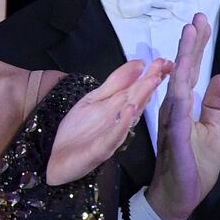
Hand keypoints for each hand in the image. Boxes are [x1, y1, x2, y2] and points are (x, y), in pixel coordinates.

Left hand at [47, 57, 171, 184]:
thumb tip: (138, 64)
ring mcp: (112, 135)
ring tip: (152, 81)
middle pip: (136, 99)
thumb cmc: (77, 131)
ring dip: (141, 98)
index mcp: (117, 109)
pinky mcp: (101, 149)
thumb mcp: (93, 100)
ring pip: (130, 115)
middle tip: (164, 65)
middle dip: (150, 82)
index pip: (136, 89)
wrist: (55, 159)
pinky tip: (129, 109)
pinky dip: (122, 122)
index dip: (150, 74)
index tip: (165, 61)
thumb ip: (114, 83)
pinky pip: (114, 135)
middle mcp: (119, 121)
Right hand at [147, 14, 219, 219]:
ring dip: (184, 59)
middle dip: (190, 44)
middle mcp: (174, 109)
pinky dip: (180, 95)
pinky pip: (177, 114)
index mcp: (183, 106)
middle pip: (183, 71)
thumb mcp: (212, 131)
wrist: (180, 197)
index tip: (201, 22)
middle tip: (196, 17)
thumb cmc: (193, 166)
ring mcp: (173, 123)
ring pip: (178, 84)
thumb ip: (214, 106)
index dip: (196, 47)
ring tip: (189, 34)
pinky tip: (184, 78)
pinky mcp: (176, 139)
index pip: (190, 71)